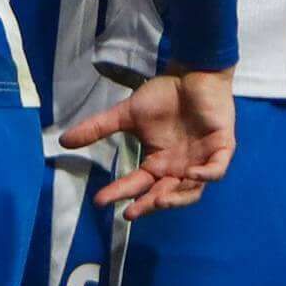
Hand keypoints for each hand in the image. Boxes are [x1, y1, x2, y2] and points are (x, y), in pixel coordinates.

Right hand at [68, 70, 236, 217]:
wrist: (193, 72)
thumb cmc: (164, 94)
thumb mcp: (128, 114)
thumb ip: (98, 128)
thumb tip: (64, 140)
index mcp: (158, 163)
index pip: (137, 184)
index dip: (120, 193)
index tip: (101, 200)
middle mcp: (179, 168)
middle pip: (164, 195)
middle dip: (148, 206)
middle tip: (131, 213)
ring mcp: (202, 160)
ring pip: (192, 191)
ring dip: (176, 198)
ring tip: (159, 200)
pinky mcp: (222, 148)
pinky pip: (217, 170)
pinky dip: (206, 175)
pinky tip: (191, 175)